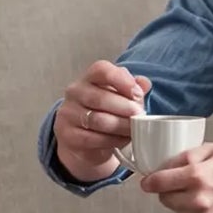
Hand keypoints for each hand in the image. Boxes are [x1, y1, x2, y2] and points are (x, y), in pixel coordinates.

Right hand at [54, 60, 151, 182]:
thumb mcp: (120, 99)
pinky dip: (112, 140)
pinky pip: (93, 138)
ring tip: (134, 130)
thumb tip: (144, 83)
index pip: (102, 70)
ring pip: (97, 120)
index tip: (138, 94)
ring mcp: (69, 114)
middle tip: (139, 116)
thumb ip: (132, 89)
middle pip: (100, 97)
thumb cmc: (104, 114)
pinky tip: (122, 140)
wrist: (83, 142)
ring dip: (120, 126)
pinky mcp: (68, 135)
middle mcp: (75, 92)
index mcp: (89, 78)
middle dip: (124, 108)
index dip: (121, 80)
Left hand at [137, 147, 212, 212]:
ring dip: (181, 205)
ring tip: (199, 197)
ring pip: (176, 212)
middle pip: (164, 199)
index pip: (158, 182)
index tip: (148, 182)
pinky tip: (206, 209)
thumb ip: (185, 155)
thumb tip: (163, 166)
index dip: (150, 182)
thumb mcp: (212, 150)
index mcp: (197, 176)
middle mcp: (198, 200)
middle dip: (169, 192)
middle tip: (182, 187)